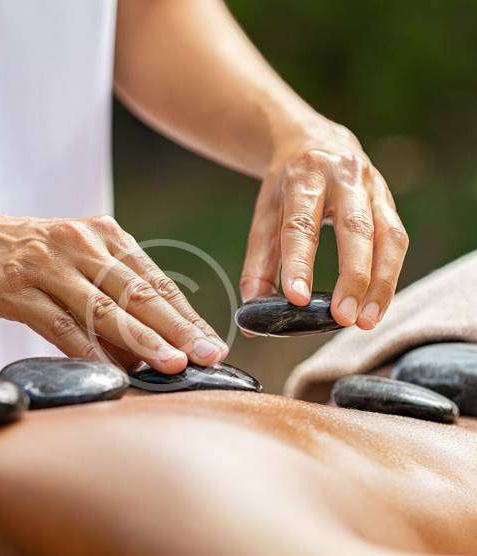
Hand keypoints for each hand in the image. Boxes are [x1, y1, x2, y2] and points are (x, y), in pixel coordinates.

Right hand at [0, 211, 226, 372]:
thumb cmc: (24, 253)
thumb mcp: (74, 261)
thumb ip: (109, 299)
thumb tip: (144, 352)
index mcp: (103, 235)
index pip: (156, 281)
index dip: (187, 315)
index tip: (213, 342)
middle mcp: (81, 244)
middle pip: (139, 293)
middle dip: (179, 328)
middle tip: (209, 356)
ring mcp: (48, 265)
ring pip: (104, 308)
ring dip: (141, 340)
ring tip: (172, 364)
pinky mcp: (16, 288)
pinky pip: (58, 325)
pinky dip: (86, 350)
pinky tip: (110, 372)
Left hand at [240, 115, 408, 329]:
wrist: (314, 141)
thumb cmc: (286, 188)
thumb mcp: (264, 216)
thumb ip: (257, 264)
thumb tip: (251, 314)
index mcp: (303, 178)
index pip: (301, 224)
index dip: (299, 263)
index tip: (296, 298)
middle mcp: (344, 178)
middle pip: (355, 229)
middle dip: (353, 277)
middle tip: (344, 318)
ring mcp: (373, 187)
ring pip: (388, 237)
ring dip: (381, 284)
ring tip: (366, 321)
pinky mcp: (389, 200)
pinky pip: (397, 242)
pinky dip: (389, 277)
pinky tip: (376, 304)